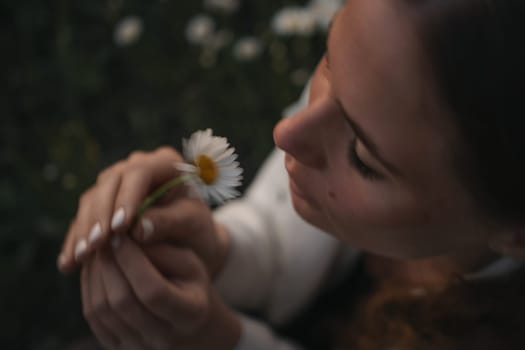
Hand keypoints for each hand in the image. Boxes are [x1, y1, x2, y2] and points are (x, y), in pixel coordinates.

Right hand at [57, 147, 230, 277]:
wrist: (193, 243)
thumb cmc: (198, 230)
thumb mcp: (193, 225)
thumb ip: (170, 222)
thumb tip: (137, 228)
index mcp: (165, 163)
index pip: (138, 173)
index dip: (126, 198)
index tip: (120, 228)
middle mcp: (137, 167)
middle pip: (109, 184)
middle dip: (100, 216)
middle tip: (95, 245)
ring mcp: (117, 184)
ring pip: (91, 199)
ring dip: (84, 229)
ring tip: (81, 257)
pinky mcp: (102, 204)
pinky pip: (83, 218)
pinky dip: (75, 241)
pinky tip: (69, 264)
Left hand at [81, 235, 240, 349]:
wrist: (188, 320)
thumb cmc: (189, 282)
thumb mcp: (188, 261)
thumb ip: (161, 250)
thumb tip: (125, 238)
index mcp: (189, 314)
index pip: (152, 291)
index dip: (132, 261)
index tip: (122, 236)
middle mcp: (163, 338)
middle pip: (122, 303)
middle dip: (109, 265)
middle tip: (104, 238)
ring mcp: (138, 347)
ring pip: (102, 311)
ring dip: (95, 275)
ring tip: (99, 250)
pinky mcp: (117, 348)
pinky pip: (93, 318)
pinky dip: (89, 288)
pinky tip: (95, 268)